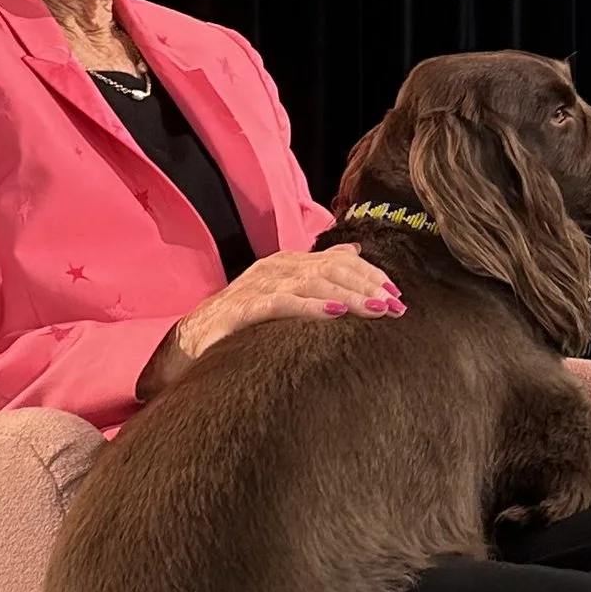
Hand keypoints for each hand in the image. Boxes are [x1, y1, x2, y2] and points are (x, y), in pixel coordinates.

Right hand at [149, 247, 403, 387]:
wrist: (192, 340)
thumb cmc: (243, 321)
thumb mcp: (284, 292)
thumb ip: (318, 271)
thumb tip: (354, 251)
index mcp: (287, 263)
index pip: (339, 260)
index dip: (371, 275)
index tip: (398, 296)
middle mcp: (275, 268)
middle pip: (331, 268)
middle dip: (367, 287)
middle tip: (396, 307)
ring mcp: (258, 286)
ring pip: (312, 282)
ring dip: (349, 296)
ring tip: (376, 309)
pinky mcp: (243, 309)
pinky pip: (282, 304)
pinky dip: (311, 307)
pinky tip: (335, 314)